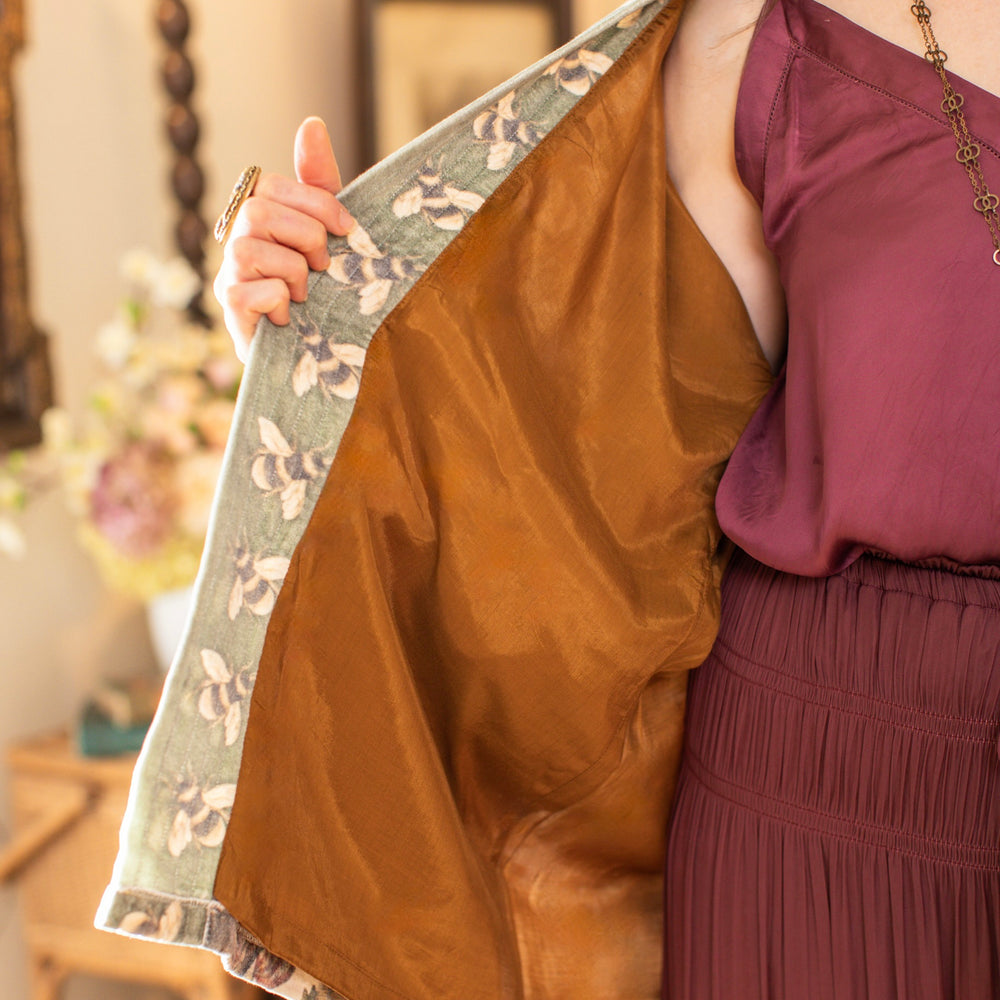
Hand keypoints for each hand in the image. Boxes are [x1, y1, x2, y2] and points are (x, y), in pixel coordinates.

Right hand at [213, 116, 354, 360]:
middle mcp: (233, 239)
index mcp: (257, 216)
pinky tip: (288, 317)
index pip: (272, 185)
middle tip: (323, 266)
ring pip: (254, 250)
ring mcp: (226, 275)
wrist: (318, 351)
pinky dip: (283, 302)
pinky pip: (257, 290)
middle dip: (307, 237)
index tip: (348, 230)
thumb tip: (311, 123)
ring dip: (296, 274)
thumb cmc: (322, 287)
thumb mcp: (329, 231)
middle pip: (260, 211)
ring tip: (305, 295)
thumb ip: (319, 182)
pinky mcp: (229, 310)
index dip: (317, 203)